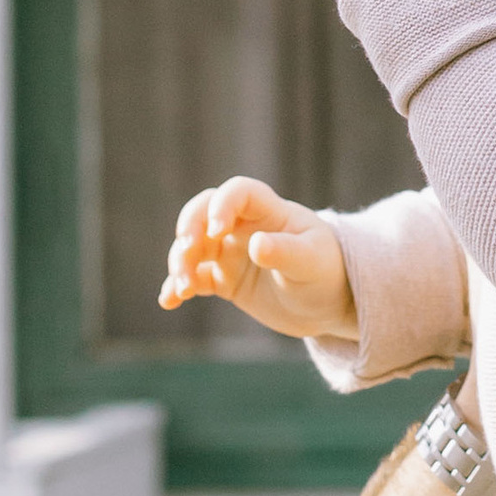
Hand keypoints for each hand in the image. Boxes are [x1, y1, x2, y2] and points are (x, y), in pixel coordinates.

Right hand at [160, 176, 358, 342]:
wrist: (327, 303)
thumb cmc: (326, 272)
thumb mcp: (312, 262)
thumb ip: (285, 252)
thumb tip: (256, 245)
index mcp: (268, 211)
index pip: (238, 192)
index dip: (222, 205)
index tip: (217, 231)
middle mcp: (243, 227)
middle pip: (203, 212)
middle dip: (189, 229)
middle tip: (187, 251)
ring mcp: (230, 252)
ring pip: (193, 247)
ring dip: (181, 262)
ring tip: (184, 288)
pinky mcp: (223, 280)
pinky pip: (194, 278)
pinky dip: (178, 287)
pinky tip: (168, 301)